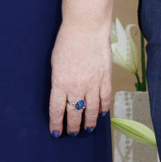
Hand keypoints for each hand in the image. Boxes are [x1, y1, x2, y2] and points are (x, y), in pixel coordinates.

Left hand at [48, 22, 112, 136]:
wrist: (86, 29)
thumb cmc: (67, 42)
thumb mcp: (55, 63)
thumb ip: (58, 80)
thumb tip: (61, 94)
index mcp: (60, 83)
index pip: (57, 110)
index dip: (56, 123)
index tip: (56, 132)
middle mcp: (76, 87)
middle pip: (74, 113)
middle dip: (73, 126)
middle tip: (72, 133)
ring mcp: (92, 84)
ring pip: (91, 110)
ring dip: (89, 122)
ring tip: (87, 129)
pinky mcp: (105, 78)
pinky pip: (105, 99)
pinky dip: (103, 108)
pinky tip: (102, 114)